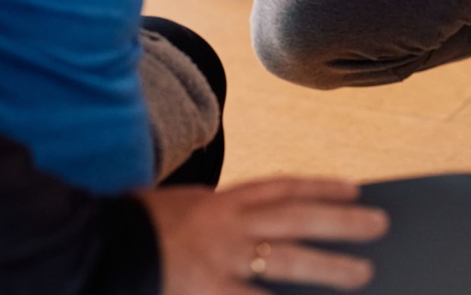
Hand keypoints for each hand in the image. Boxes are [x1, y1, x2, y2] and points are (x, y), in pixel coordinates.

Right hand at [141, 177, 386, 293]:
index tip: (353, 189)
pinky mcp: (210, 292)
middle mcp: (227, 225)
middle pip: (297, 218)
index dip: (320, 187)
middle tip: (379, 225)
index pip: (281, 188)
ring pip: (288, 259)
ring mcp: (221, 260)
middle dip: (341, 221)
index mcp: (220, 201)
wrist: (91, 252)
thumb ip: (215, 216)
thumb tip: (253, 229)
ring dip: (329, 266)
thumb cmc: (134, 233)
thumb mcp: (178, 210)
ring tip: (362, 273)